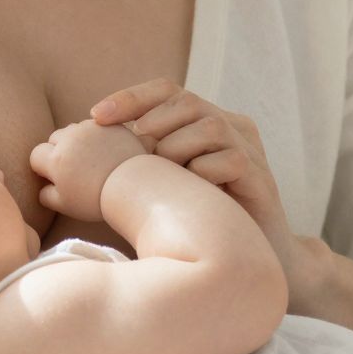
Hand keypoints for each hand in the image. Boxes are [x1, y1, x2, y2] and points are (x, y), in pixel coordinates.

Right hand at [28, 119, 146, 222]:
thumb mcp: (65, 205)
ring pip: (75, 129)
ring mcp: (91, 128)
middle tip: (74, 167)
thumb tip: (42, 187)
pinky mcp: (111, 124)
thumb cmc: (97, 200)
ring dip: (77, 140)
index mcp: (55, 158)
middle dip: (59, 150)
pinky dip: (98, 135)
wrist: (133, 186)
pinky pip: (97, 125)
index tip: (55, 177)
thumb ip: (46, 194)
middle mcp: (70, 138)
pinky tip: (107, 150)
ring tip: (92, 158)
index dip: (43, 167)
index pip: (36, 155)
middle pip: (54, 138)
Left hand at [90, 80, 312, 298]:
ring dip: (177, 146)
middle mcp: (232, 128)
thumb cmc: (198, 221)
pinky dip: (205, 171)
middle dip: (153, 118)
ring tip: (163, 172)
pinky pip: (232, 161)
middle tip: (134, 144)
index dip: (132, 97)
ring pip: (211, 126)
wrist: (248, 263)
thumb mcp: (166, 182)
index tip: (96, 115)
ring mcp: (250, 151)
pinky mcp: (262, 179)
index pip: (168, 91)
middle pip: (188, 101)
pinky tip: (191, 189)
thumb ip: (142, 158)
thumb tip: (90, 143)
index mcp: (207, 121)